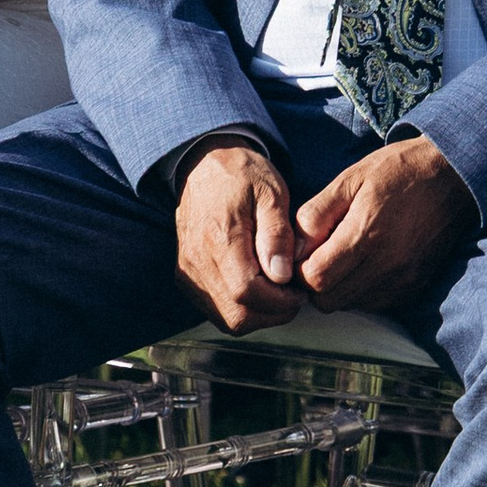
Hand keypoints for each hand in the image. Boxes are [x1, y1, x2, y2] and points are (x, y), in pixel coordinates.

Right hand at [175, 142, 301, 331]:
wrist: (204, 167)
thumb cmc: (242, 175)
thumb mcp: (271, 193)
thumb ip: (277, 234)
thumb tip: (281, 275)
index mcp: (219, 238)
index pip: (247, 292)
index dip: (279, 301)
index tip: (299, 290)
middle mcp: (197, 262)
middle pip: (237, 315)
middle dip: (272, 312)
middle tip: (291, 292)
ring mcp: (189, 273)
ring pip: (227, 319)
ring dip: (258, 314)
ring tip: (276, 289)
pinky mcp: (187, 278)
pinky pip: (216, 310)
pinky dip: (241, 308)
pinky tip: (258, 287)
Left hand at [295, 135, 477, 312]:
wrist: (452, 178)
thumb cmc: (398, 172)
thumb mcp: (350, 179)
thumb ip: (317, 214)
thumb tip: (295, 247)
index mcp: (364, 234)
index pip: (315, 279)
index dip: (300, 270)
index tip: (305, 252)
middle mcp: (385, 265)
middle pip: (329, 301)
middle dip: (316, 283)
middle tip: (321, 256)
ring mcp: (402, 279)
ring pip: (351, 305)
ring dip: (339, 288)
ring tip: (346, 256)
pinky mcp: (414, 285)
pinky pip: (375, 302)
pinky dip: (362, 290)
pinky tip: (367, 262)